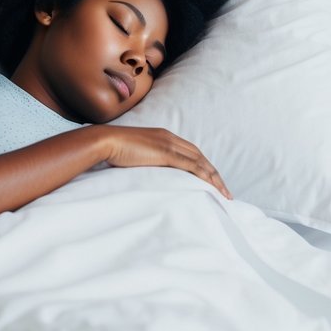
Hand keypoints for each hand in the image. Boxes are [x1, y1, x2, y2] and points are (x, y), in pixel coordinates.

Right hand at [94, 125, 231, 199]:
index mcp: (164, 137)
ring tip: (224, 194)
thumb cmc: (114, 150)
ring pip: (200, 162)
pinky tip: (211, 186)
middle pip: (201, 157)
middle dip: (215, 174)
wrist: (105, 140)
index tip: (212, 181)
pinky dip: (203, 176)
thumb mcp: (135, 155)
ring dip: (214, 178)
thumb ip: (146, 161)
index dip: (204, 167)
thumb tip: (150, 175)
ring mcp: (169, 144)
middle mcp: (170, 138)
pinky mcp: (166, 152)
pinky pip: (191, 165)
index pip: (191, 153)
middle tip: (225, 191)